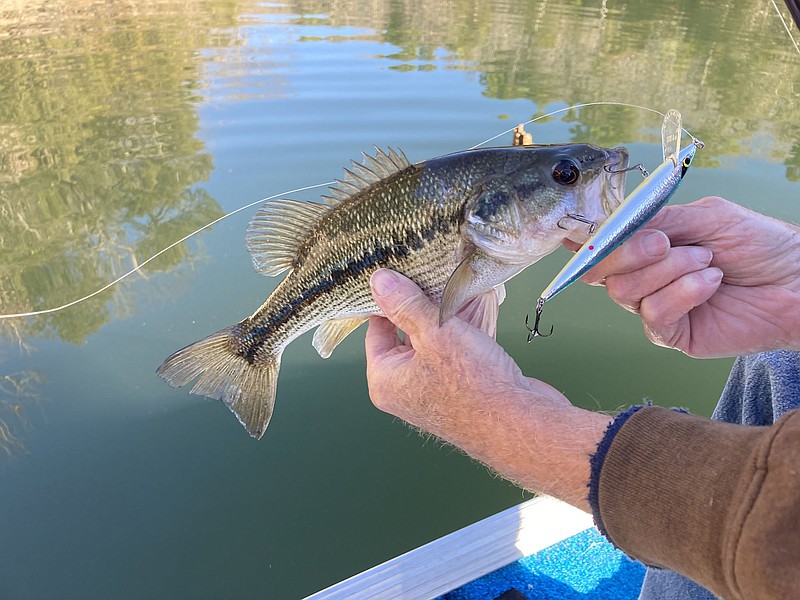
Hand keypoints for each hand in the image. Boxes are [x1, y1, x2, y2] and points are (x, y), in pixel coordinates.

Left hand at [365, 269, 610, 510]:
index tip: (400, 273)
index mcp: (385, 382)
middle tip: (430, 275)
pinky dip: (462, 334)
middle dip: (420, 306)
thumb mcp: (435, 333)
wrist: (522, 424)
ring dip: (444, 318)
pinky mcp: (461, 391)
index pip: (376, 330)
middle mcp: (405, 391)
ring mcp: (434, 392)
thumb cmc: (474, 386)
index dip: (388, 300)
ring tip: (454, 288)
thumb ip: (405, 305)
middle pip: (405, 335)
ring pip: (432, 342)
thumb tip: (379, 282)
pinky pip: (454, 354)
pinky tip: (475, 312)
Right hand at [579, 196, 799, 356]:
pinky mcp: (673, 335)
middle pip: (603, 273)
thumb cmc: (760, 244)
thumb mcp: (707, 215)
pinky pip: (654, 315)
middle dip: (630, 254)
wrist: (798, 280)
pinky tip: (711, 283)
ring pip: (626, 293)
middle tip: (666, 243)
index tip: (579, 239)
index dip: (586, 245)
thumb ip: (658, 219)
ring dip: (669, 271)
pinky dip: (683, 293)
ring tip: (708, 262)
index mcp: (648, 247)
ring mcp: (657, 307)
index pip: (602, 247)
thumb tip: (611, 226)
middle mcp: (646, 278)